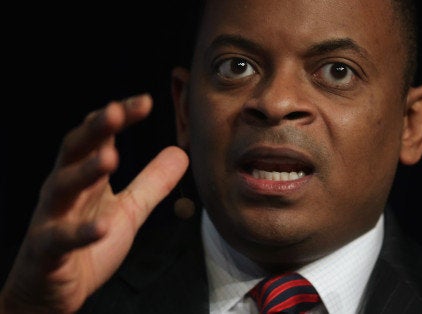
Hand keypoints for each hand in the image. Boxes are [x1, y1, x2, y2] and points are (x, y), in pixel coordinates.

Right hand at [0, 94, 188, 312]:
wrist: (53, 289)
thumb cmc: (88, 245)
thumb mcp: (130, 210)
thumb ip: (152, 182)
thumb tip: (180, 153)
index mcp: (86, 178)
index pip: (99, 137)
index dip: (118, 117)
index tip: (145, 101)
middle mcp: (65, 190)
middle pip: (74, 151)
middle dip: (94, 129)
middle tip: (116, 111)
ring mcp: (52, 218)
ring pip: (62, 187)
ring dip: (85, 171)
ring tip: (111, 157)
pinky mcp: (48, 251)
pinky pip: (62, 239)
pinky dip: (81, 232)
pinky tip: (102, 226)